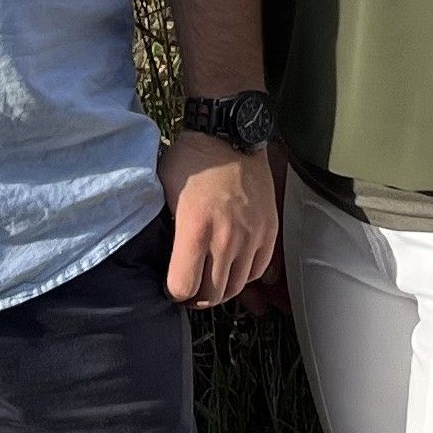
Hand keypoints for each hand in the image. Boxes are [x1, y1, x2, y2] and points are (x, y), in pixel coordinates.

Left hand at [161, 131, 277, 307]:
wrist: (230, 134)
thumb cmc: (191, 161)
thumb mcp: (164, 192)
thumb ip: (167, 230)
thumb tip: (164, 260)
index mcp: (194, 227)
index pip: (183, 287)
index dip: (172, 292)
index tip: (169, 284)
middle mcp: (226, 237)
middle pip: (212, 294)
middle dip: (196, 298)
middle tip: (189, 289)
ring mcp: (252, 235)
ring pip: (236, 287)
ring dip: (220, 289)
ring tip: (209, 280)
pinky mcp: (269, 230)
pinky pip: (257, 271)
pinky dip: (243, 276)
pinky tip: (231, 266)